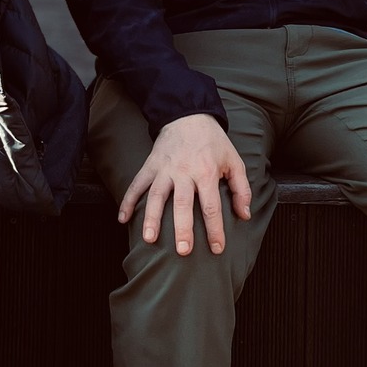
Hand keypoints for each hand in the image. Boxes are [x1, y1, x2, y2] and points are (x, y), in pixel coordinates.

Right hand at [117, 113, 252, 256]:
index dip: (215, 229)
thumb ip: (242, 189)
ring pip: (156, 196)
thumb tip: (244, 215)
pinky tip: (122, 219)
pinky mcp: (150, 166)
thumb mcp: (234, 161)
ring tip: (149, 239)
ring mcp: (164, 169)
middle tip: (183, 250)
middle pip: (182, 203)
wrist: (188, 115)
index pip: (211, 206)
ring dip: (151, 218)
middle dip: (182, 228)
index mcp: (206, 172)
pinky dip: (128, 201)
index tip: (217, 248)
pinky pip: (136, 184)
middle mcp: (184, 172)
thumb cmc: (213, 142)